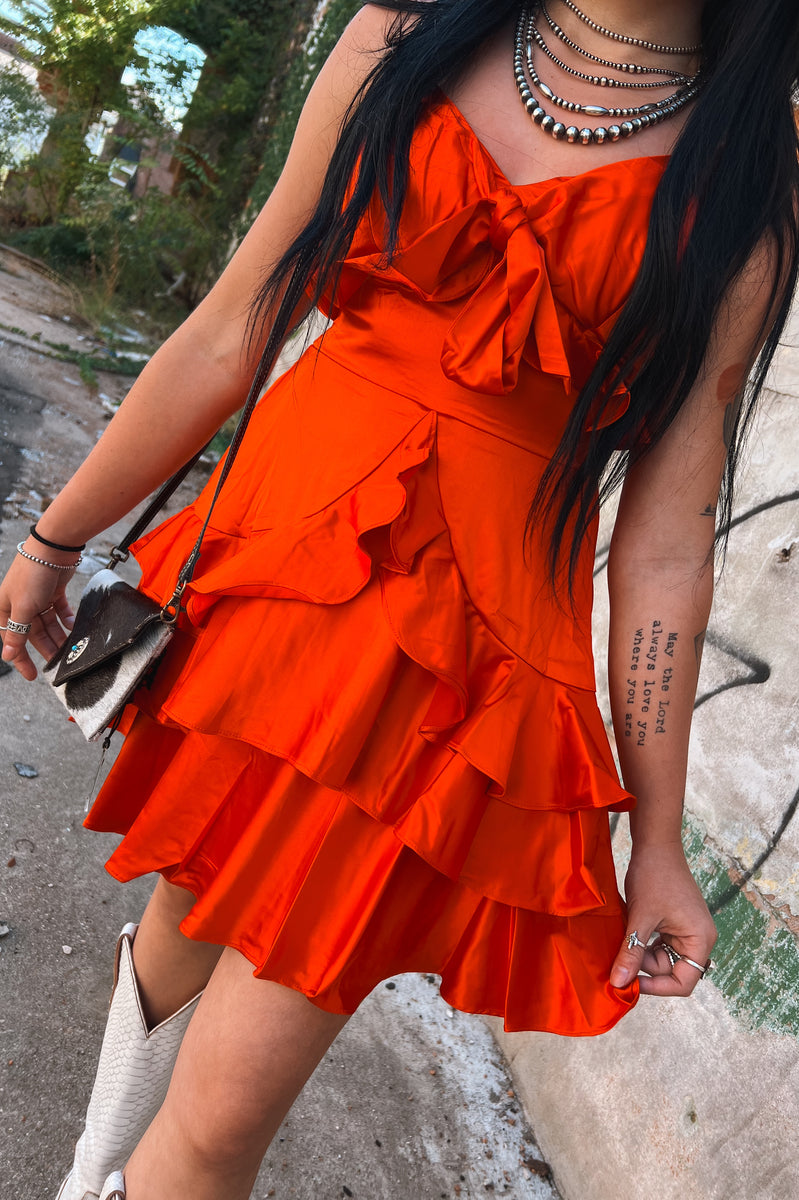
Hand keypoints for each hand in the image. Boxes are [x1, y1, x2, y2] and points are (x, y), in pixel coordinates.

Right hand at [0, 552, 75, 680]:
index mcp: (6, 608)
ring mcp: (38, 598)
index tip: (31, 675)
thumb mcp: (23, 607)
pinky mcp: (53, 592)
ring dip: (58, 637)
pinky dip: (66, 620)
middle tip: (58, 664)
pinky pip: (60, 611)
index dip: (21, 659)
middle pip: (33, 634)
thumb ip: (17, 633)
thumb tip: (7, 655)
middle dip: (46, 648)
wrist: (54, 548)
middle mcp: (21, 604)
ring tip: (69, 649)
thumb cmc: (32, 574)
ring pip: (49, 624)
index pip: (12, 639)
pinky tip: (73, 628)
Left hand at [609, 841, 716, 996]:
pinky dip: (642, 943)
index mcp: (700, 940)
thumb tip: (619, 983)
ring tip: (620, 942)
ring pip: (661, 958)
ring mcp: (686, 930)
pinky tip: (626, 934)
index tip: (630, 983)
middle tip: (617, 958)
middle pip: (671, 970)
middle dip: (644, 967)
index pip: (684, 982)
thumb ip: (632, 952)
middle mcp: (698, 938)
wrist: (655, 844)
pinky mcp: (674, 923)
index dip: (657, 988)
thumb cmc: (653, 876)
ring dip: (640, 954)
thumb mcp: (640, 917)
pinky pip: (658, 944)